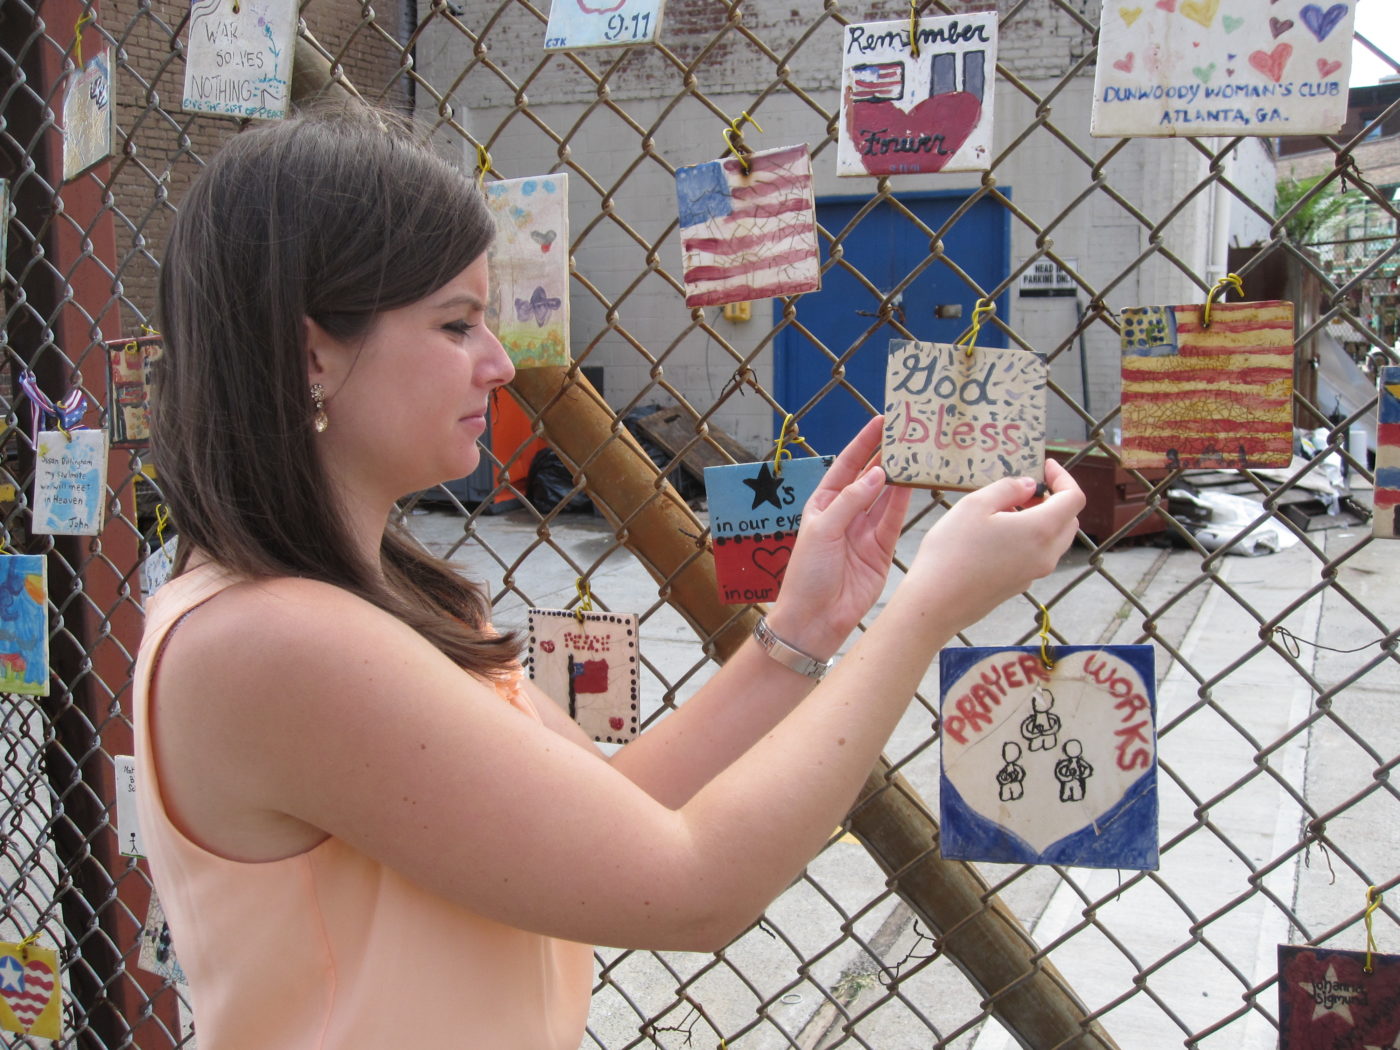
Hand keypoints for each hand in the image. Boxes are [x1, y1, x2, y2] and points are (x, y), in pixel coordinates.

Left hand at [764, 416, 911, 659]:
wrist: (815, 619)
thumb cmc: (807, 574)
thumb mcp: (822, 531)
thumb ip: (851, 501)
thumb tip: (877, 474)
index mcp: (823, 504)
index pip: (846, 466)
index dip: (863, 443)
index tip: (881, 421)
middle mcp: (845, 514)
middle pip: (869, 478)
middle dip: (885, 455)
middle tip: (906, 432)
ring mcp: (864, 532)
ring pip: (886, 497)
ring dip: (899, 475)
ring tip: (915, 451)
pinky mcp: (882, 550)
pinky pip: (894, 520)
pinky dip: (904, 502)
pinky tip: (912, 481)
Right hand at [905, 458, 1083, 628]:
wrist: (936, 603)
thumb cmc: (952, 551)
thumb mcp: (975, 505)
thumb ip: (1007, 488)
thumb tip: (1028, 486)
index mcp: (1041, 530)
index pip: (1074, 498)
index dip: (1063, 477)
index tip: (1045, 466)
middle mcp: (1046, 554)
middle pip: (1068, 520)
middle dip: (1054, 499)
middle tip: (1025, 488)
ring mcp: (1034, 573)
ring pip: (1054, 539)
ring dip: (1042, 519)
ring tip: (1008, 509)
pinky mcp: (1020, 585)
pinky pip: (1037, 555)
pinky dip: (1030, 538)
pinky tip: (998, 534)